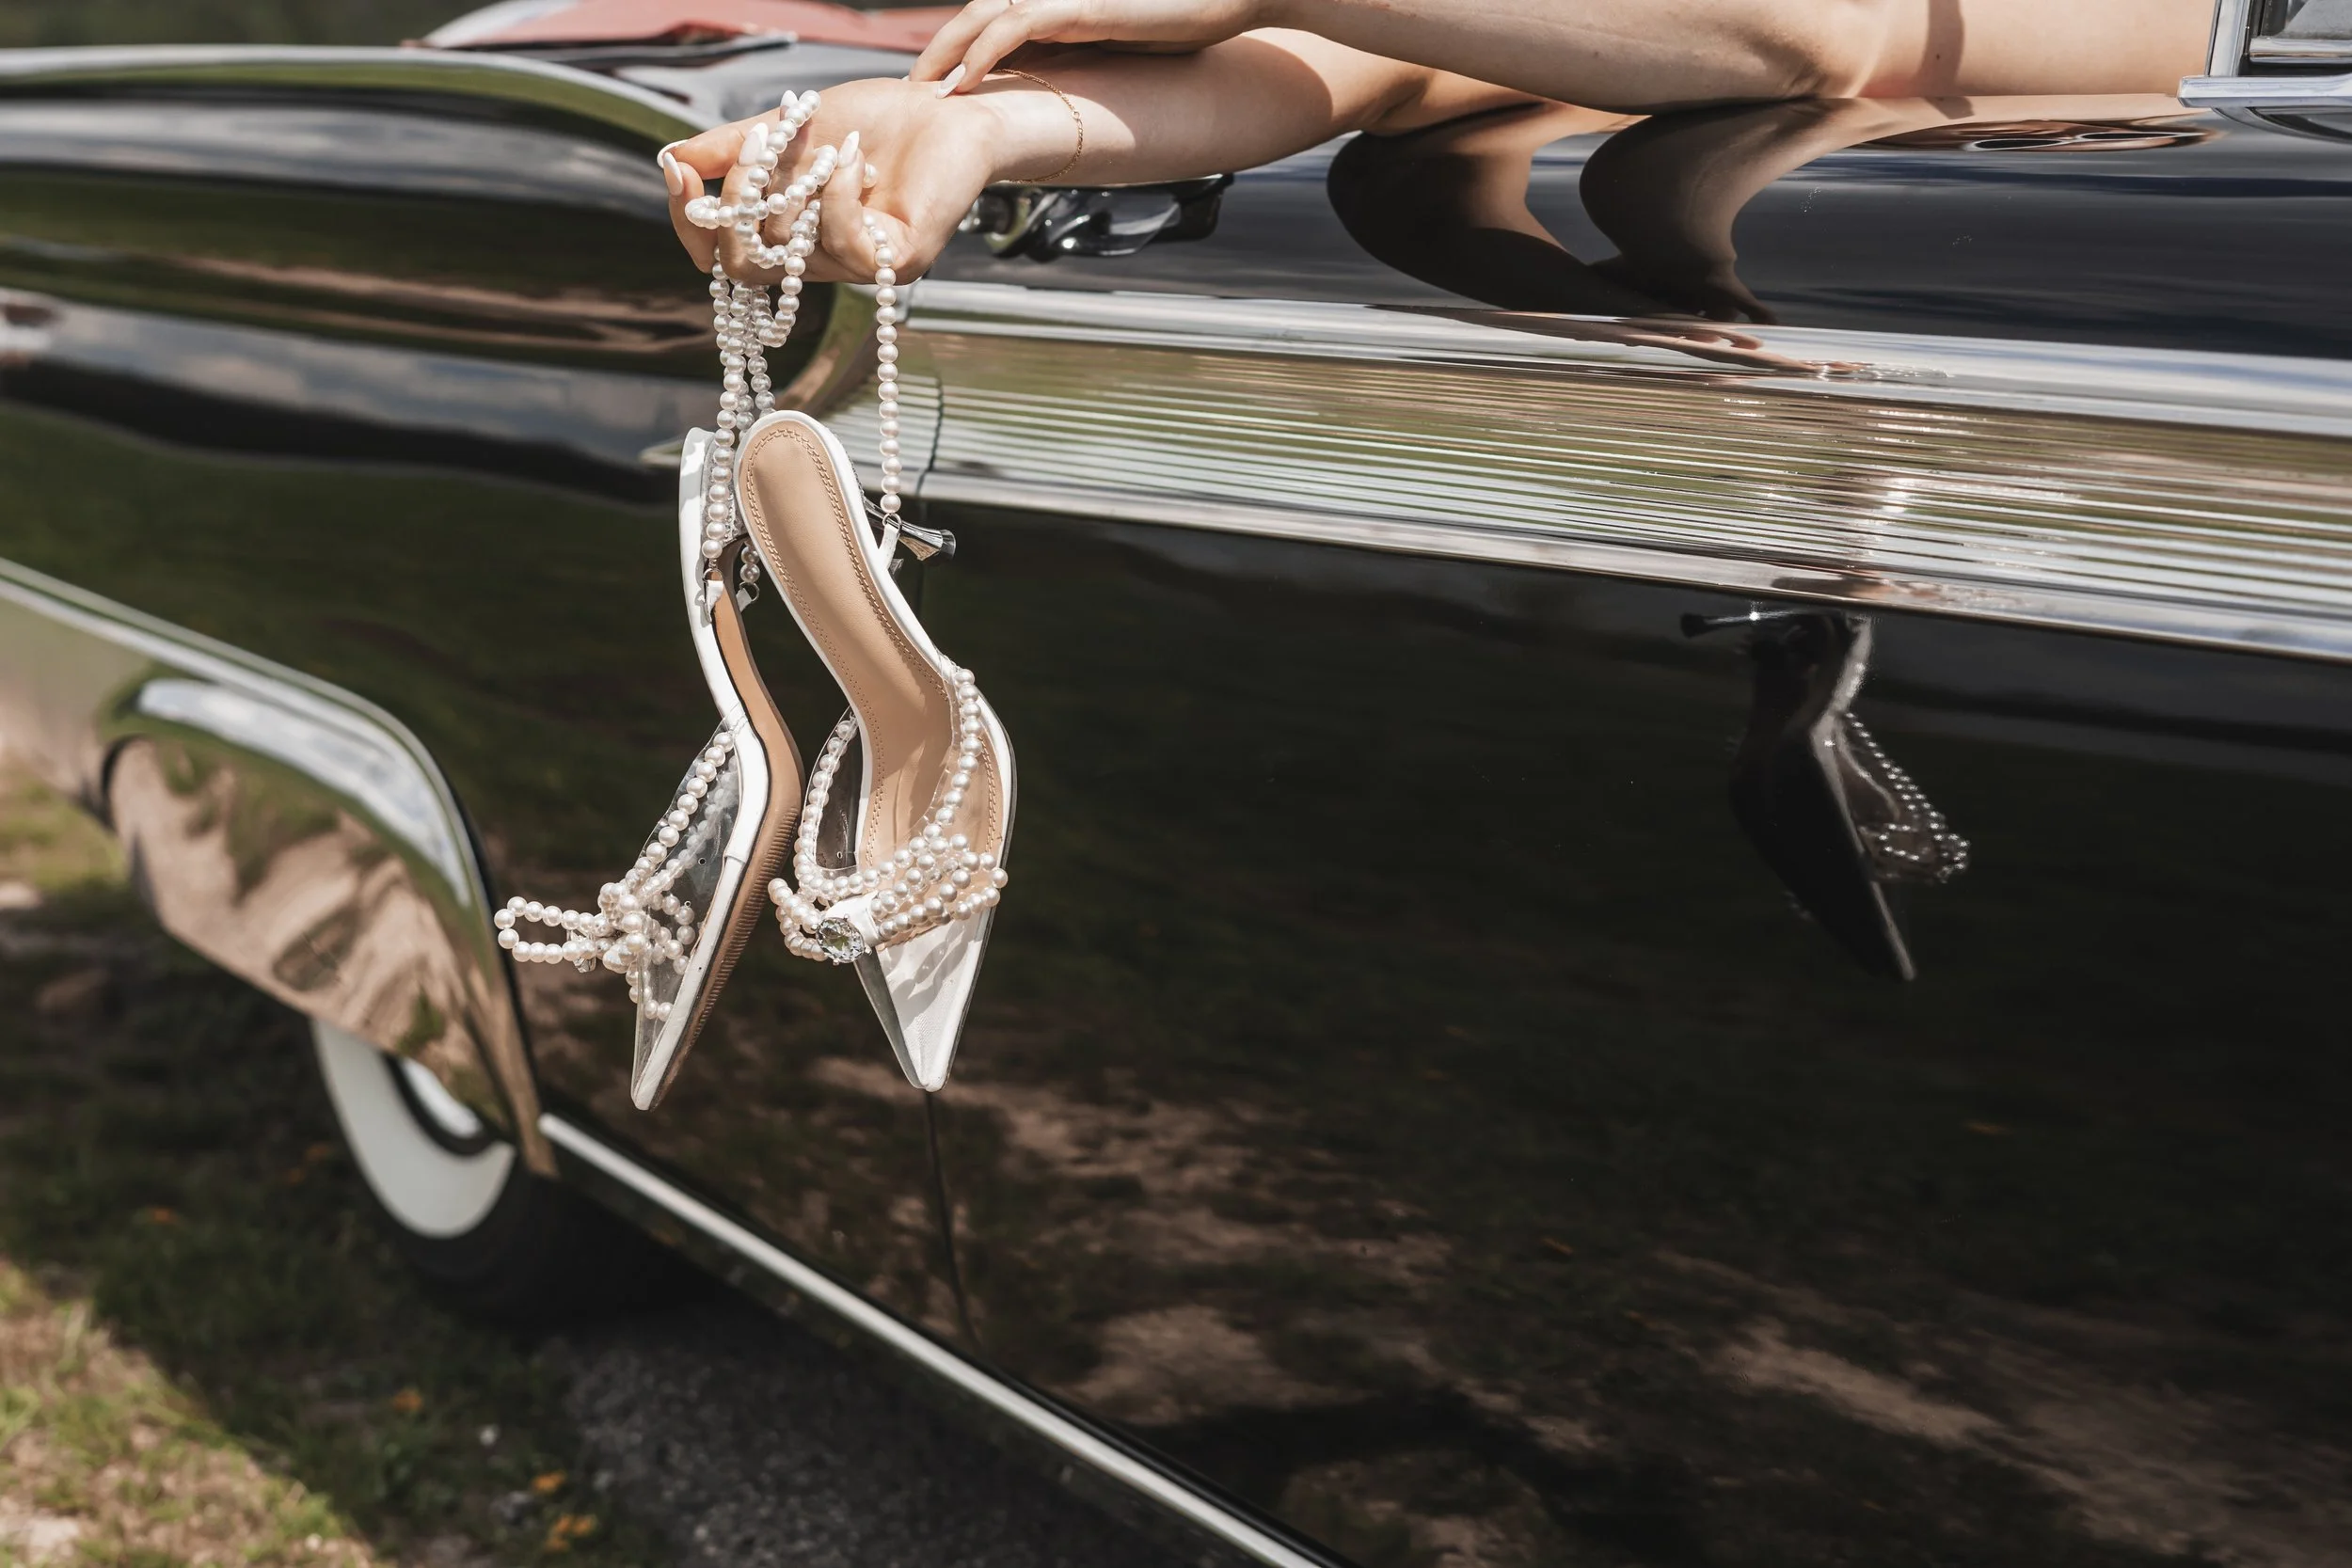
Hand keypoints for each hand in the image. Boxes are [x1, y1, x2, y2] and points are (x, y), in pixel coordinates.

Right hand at [659, 78, 1020, 282]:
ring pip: (789, 249)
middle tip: (757, 145)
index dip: (692, 221)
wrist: (950, 110)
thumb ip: (733, 148)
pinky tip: (852, 156)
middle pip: (742, 265)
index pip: (722, 257)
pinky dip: (836, 191)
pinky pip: (841, 239)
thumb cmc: (876, 121)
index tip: (680, 170)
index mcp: (793, 237)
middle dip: (736, 201)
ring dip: (793, 182)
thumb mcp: (789, 129)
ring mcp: (860, 267)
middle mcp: (822, 263)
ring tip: (821, 139)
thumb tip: (672, 160)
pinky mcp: (897, 260)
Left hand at [911, 0, 1269, 92]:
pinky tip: (963, 84)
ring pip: (984, 16)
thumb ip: (1090, 61)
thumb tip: (1074, 105)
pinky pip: (1017, 24)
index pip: (995, 25)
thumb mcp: (1129, 47)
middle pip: (976, 16)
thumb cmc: (1191, 19)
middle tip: (912, 95)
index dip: (958, 54)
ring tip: (923, 92)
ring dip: (946, 53)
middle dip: (938, 54)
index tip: (936, 95)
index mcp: (1063, 6)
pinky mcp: (1082, 4)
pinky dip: (984, 52)